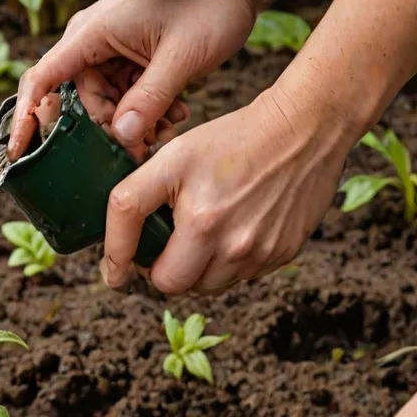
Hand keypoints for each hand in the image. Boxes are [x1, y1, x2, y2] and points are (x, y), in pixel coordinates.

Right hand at [8, 0, 275, 161]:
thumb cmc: (210, 1)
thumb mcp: (181, 56)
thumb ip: (150, 99)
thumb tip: (122, 139)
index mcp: (92, 32)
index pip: (42, 79)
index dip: (25, 118)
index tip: (18, 152)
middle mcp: (93, 40)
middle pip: (78, 101)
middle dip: (106, 130)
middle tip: (141, 149)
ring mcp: (112, 48)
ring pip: (105, 103)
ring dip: (133, 123)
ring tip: (168, 127)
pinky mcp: (130, 56)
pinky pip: (125, 95)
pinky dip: (146, 111)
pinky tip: (174, 114)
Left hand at [99, 84, 349, 293]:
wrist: (304, 130)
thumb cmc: (235, 138)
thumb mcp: (172, 157)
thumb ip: (134, 199)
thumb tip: (117, 245)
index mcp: (201, 222)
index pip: (147, 266)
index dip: (120, 268)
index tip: (113, 273)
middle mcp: (231, 244)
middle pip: (176, 286)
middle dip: (161, 269)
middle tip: (159, 244)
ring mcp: (259, 254)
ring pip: (207, 285)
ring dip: (195, 268)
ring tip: (198, 231)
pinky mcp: (281, 255)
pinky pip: (240, 276)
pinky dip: (227, 260)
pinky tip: (230, 226)